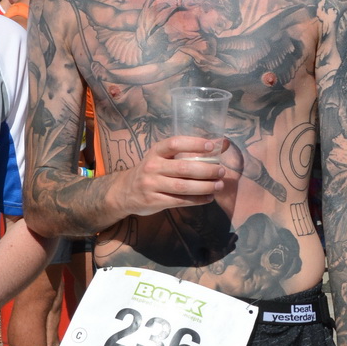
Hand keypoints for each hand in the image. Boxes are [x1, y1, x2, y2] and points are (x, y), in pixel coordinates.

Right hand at [107, 135, 229, 218]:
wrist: (125, 192)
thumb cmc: (150, 172)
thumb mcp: (161, 158)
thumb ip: (186, 153)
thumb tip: (220, 145)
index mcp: (155, 152)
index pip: (175, 143)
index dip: (194, 144)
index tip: (212, 146)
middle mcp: (152, 167)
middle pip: (184, 167)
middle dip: (206, 170)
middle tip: (221, 171)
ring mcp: (152, 185)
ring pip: (183, 186)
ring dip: (205, 186)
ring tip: (219, 185)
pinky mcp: (154, 201)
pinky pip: (180, 200)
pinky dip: (197, 200)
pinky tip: (208, 198)